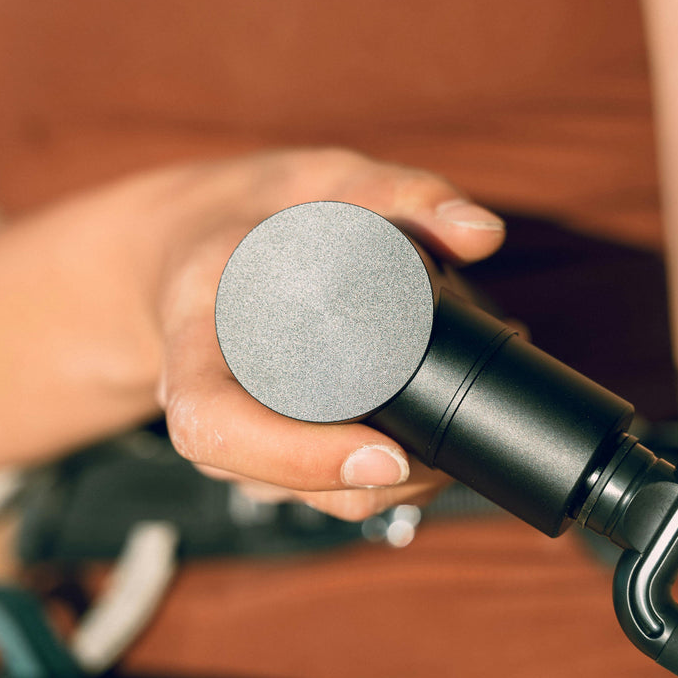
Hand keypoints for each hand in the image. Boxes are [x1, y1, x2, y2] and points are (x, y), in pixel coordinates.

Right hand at [148, 150, 505, 518]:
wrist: (195, 241)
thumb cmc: (257, 210)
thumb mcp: (322, 181)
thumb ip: (401, 194)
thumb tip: (484, 232)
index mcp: (194, 335)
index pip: (213, 424)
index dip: (294, 456)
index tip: (384, 454)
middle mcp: (203, 398)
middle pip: (272, 482)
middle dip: (370, 488)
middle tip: (448, 456)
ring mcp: (235, 433)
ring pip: (302, 497)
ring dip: (385, 492)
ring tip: (455, 441)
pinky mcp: (267, 448)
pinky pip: (315, 489)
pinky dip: (380, 483)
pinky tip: (433, 448)